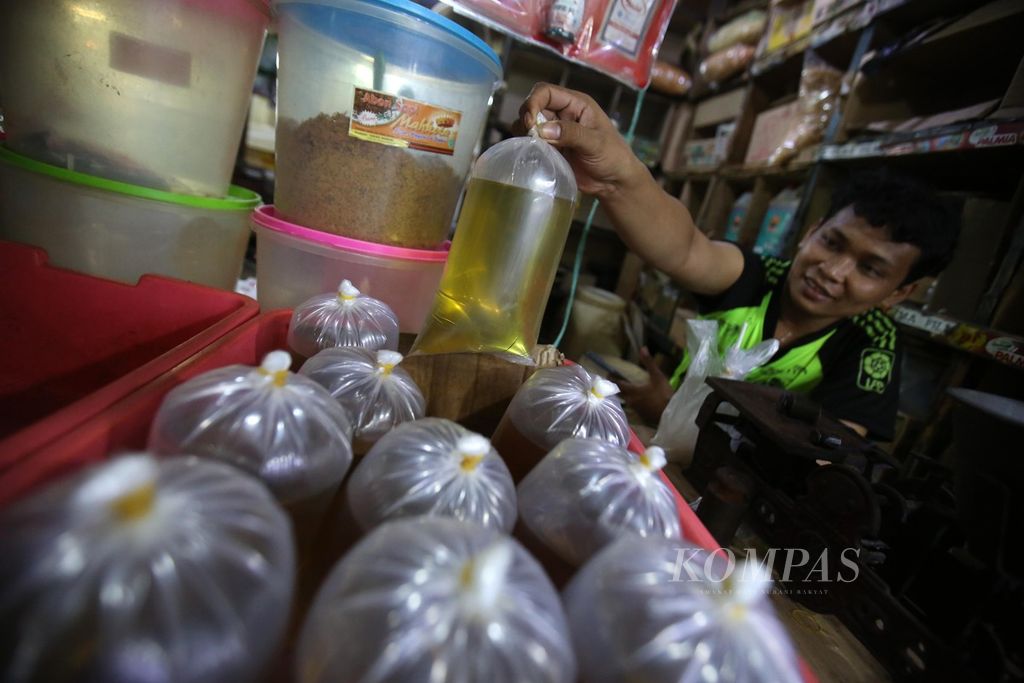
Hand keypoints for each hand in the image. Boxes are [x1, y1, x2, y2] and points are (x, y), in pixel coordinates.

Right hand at [517, 83, 647, 198]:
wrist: (614, 183)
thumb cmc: (613, 157)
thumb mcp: (596, 143)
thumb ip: (571, 134)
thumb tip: (542, 130)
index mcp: (576, 104)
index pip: (546, 92)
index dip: (533, 102)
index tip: (529, 122)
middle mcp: (563, 114)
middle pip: (533, 107)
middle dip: (526, 120)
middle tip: (530, 138)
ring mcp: (555, 132)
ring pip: (529, 125)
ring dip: (525, 135)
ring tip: (532, 148)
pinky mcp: (551, 149)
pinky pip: (532, 143)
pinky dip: (528, 148)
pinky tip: (533, 156)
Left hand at [616, 347, 674, 425]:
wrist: (671, 415)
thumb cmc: (664, 395)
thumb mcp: (658, 377)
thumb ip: (649, 363)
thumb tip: (643, 348)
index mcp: (633, 391)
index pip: (618, 384)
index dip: (612, 378)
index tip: (608, 373)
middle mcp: (630, 401)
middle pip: (619, 393)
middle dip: (616, 386)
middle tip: (614, 380)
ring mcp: (635, 410)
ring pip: (626, 400)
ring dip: (623, 394)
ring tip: (625, 388)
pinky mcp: (641, 416)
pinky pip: (632, 406)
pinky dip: (631, 401)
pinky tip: (637, 399)